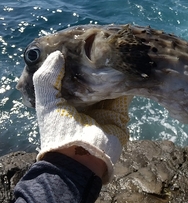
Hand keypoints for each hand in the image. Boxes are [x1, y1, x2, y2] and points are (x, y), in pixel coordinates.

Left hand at [33, 51, 132, 182]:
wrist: (80, 159)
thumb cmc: (59, 130)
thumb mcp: (46, 102)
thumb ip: (47, 78)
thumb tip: (58, 54)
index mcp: (66, 100)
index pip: (73, 76)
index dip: (76, 61)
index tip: (81, 43)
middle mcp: (86, 103)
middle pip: (94, 79)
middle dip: (97, 65)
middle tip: (102, 43)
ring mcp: (104, 108)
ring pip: (110, 83)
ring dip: (113, 71)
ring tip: (116, 51)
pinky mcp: (120, 113)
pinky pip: (125, 94)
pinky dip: (126, 82)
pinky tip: (126, 67)